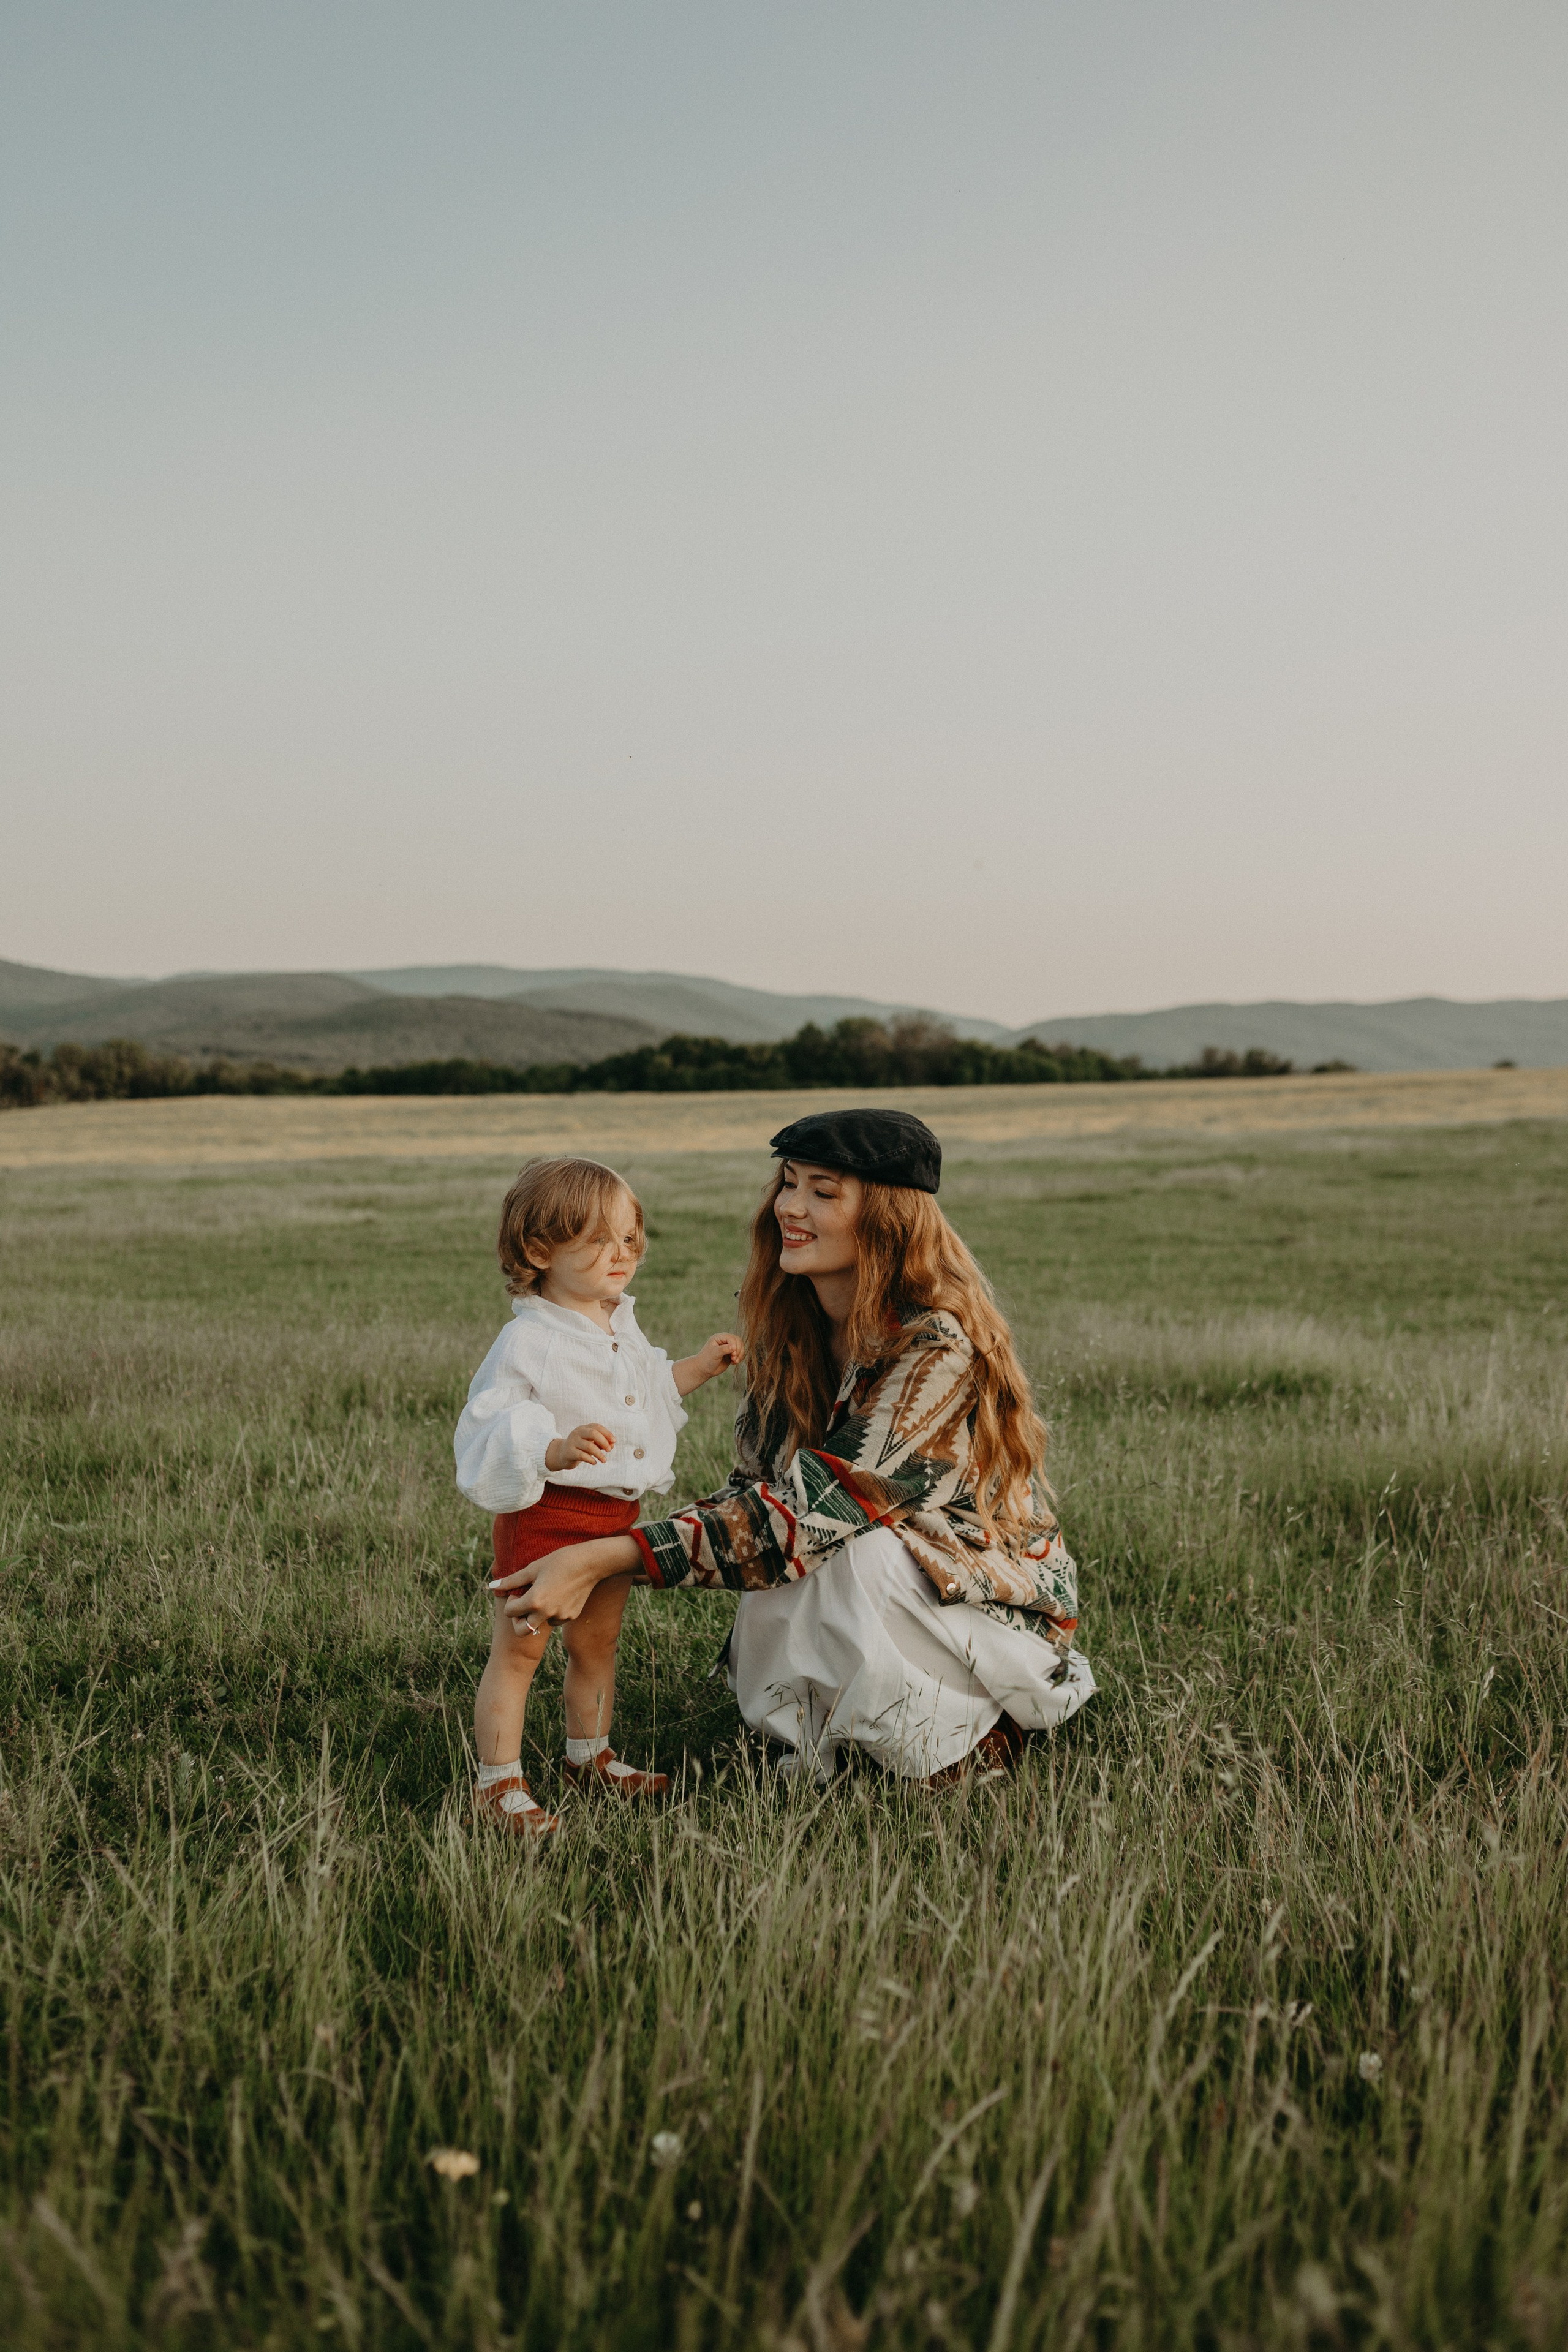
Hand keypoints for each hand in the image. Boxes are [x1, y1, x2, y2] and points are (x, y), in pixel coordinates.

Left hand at [491, 1533, 641, 1631]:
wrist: (591, 1563)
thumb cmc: (560, 1560)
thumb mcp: (533, 1568)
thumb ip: (511, 1580)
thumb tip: (491, 1587)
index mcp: (534, 1601)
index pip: (510, 1612)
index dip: (511, 1601)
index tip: (518, 1591)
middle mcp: (546, 1613)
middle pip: (521, 1631)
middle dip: (518, 1620)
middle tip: (524, 1604)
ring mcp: (560, 1616)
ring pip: (539, 1624)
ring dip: (537, 1614)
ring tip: (545, 1593)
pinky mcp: (571, 1616)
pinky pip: (555, 1619)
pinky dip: (552, 1611)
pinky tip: (559, 1595)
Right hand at [545, 1423, 614, 1472]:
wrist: (560, 1455)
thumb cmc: (579, 1449)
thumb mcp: (590, 1444)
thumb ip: (601, 1444)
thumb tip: (612, 1445)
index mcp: (583, 1429)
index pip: (597, 1427)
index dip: (607, 1433)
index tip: (614, 1441)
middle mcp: (577, 1433)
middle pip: (593, 1433)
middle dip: (604, 1441)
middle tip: (609, 1450)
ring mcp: (572, 1442)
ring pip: (589, 1446)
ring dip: (599, 1454)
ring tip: (604, 1460)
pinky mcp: (569, 1452)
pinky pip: (582, 1455)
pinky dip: (591, 1459)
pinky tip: (594, 1462)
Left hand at [674, 1332, 742, 1395]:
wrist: (704, 1369)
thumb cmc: (707, 1360)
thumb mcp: (714, 1354)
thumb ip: (724, 1349)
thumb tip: (734, 1346)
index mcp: (719, 1337)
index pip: (731, 1337)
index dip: (734, 1345)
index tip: (733, 1354)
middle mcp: (724, 1340)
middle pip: (737, 1341)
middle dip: (738, 1350)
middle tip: (734, 1359)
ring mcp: (728, 1347)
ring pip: (740, 1346)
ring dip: (740, 1354)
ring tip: (735, 1362)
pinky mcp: (731, 1353)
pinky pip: (740, 1353)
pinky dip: (740, 1357)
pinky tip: (734, 1363)